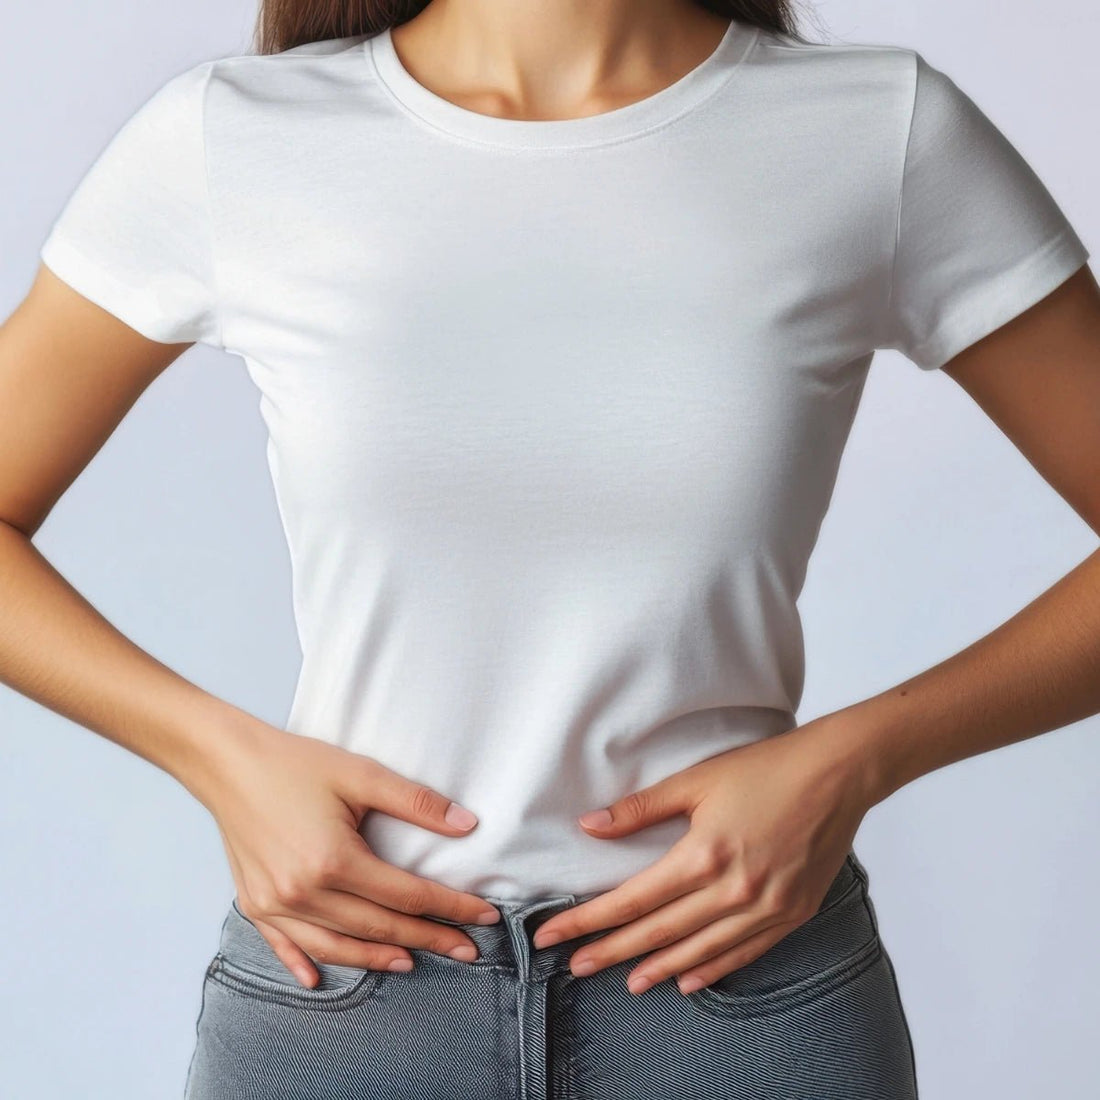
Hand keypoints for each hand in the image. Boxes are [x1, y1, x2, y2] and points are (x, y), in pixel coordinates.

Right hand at [195, 717, 501, 987]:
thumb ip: (417, 802)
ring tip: (412, 961)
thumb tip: (466, 824)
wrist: (227, 762)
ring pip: (336, 946)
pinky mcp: (255, 904)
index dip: (450, 907)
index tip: (484, 917)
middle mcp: (303, 892)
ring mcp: (275, 904)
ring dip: (376, 957)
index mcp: (334, 860)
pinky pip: (285, 945)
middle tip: (467, 951)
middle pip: (378, 926)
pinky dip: (306, 963)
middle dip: (427, 939)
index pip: (407, 895)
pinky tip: (319, 980)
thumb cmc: (294, 763)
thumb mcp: (361, 774)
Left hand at [530, 716, 874, 995]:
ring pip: (699, 949)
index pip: (632, 901)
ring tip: (627, 983)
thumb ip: (641, 808)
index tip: (552, 936)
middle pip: (659, 932)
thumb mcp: (696, 780)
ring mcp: (766, 906)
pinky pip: (745, 951)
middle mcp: (733, 890)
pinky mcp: (792, 911)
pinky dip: (713, 968)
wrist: (838, 773)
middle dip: (611, 952)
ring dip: (658, 968)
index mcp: (703, 855)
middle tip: (575, 968)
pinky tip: (687, 979)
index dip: (588, 921)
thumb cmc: (766, 768)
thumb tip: (590, 826)